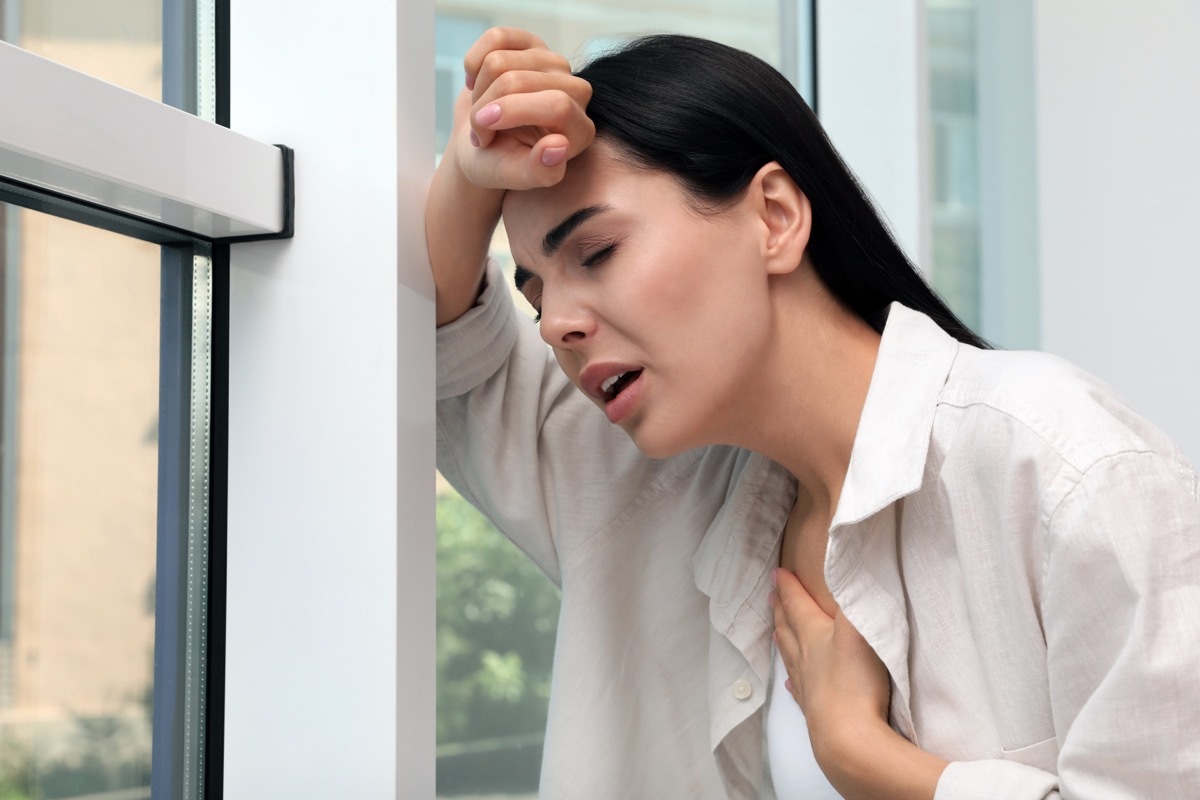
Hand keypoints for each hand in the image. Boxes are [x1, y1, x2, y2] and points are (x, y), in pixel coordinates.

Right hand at [455, 27, 595, 190]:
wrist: (481, 140)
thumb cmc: (498, 162)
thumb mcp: (513, 175)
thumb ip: (539, 171)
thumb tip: (558, 146)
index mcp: (579, 131)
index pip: (557, 106)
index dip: (512, 113)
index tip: (483, 134)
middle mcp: (576, 93)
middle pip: (519, 82)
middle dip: (485, 107)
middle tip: (480, 132)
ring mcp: (555, 63)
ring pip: (499, 62)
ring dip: (479, 91)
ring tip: (483, 111)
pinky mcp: (532, 43)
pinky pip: (495, 38)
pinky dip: (474, 63)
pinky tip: (478, 84)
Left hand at [770, 568, 889, 754]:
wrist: (847, 738)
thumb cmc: (854, 681)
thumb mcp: (858, 629)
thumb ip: (853, 600)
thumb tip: (845, 575)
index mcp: (813, 634)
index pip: (797, 604)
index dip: (788, 587)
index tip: (777, 573)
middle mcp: (804, 658)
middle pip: (788, 628)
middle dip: (781, 610)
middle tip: (772, 597)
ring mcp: (807, 686)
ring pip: (789, 657)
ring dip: (782, 639)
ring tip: (775, 631)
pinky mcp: (814, 712)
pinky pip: (799, 690)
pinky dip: (793, 680)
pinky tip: (791, 683)